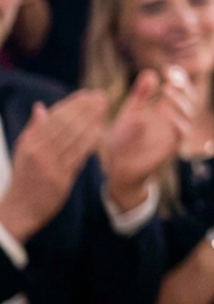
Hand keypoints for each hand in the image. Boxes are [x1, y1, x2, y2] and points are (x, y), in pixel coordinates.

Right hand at [0, 91, 108, 243]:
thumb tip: (40, 107)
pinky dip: (90, 141)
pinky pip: (79, 156)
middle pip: (65, 125)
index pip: (54, 118)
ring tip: (103, 108)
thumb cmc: (24, 177)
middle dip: (85, 108)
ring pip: (74, 138)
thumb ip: (34, 129)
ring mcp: (50, 166)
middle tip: (100, 96)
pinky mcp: (61, 179)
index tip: (87, 94)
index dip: (72, 104)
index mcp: (29, 143)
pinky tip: (101, 131)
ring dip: (91, 120)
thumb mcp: (22, 152)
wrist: (19, 209)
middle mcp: (38, 152)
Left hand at [103, 68, 194, 210]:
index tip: (171, 69)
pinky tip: (167, 111)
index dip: (180, 80)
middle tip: (173, 77)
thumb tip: (151, 72)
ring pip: (189, 115)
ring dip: (181, 101)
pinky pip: (181, 133)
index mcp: (164, 111)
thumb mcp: (130, 113)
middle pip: (190, 100)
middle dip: (185, 88)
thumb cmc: (123, 141)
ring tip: (168, 90)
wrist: (118, 168)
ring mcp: (173, 134)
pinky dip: (178, 121)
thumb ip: (140, 95)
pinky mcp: (171, 147)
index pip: (180, 91)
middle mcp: (173, 121)